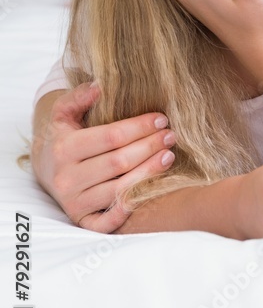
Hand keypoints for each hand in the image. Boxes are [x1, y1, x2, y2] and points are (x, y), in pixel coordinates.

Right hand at [31, 83, 175, 231]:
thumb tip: (100, 85)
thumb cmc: (64, 135)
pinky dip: (129, 209)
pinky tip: (150, 190)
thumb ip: (79, 96)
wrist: (45, 167)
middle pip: (119, 163)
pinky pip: (108, 222)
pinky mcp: (81, 220)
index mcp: (64, 149)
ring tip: (169, 156)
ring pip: (119, 190)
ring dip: (149, 173)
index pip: (111, 137)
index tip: (161, 118)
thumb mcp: (64, 111)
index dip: (139, 127)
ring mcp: (74, 203)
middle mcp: (67, 179)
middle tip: (171, 136)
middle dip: (150, 147)